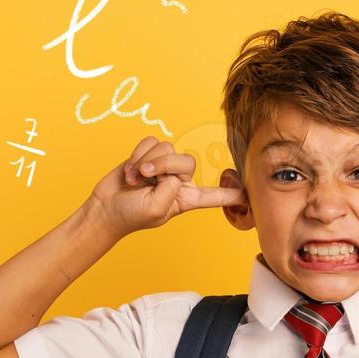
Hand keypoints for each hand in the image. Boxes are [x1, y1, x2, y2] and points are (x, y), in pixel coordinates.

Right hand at [89, 135, 245, 236]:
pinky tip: (130, 171)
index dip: (234, 193)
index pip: (217, 196)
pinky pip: (150, 142)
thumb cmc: (132, 215)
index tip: (252, 192)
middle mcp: (179, 181)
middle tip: (146, 178)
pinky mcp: (148, 155)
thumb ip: (170, 189)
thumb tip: (171, 170)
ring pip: (167, 148)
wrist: (105, 208)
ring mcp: (164, 167)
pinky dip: (138, 154)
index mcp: (188, 199)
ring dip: (146, 161)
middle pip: (187, 161)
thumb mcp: (157, 209)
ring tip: (135, 179)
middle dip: (164, 164)